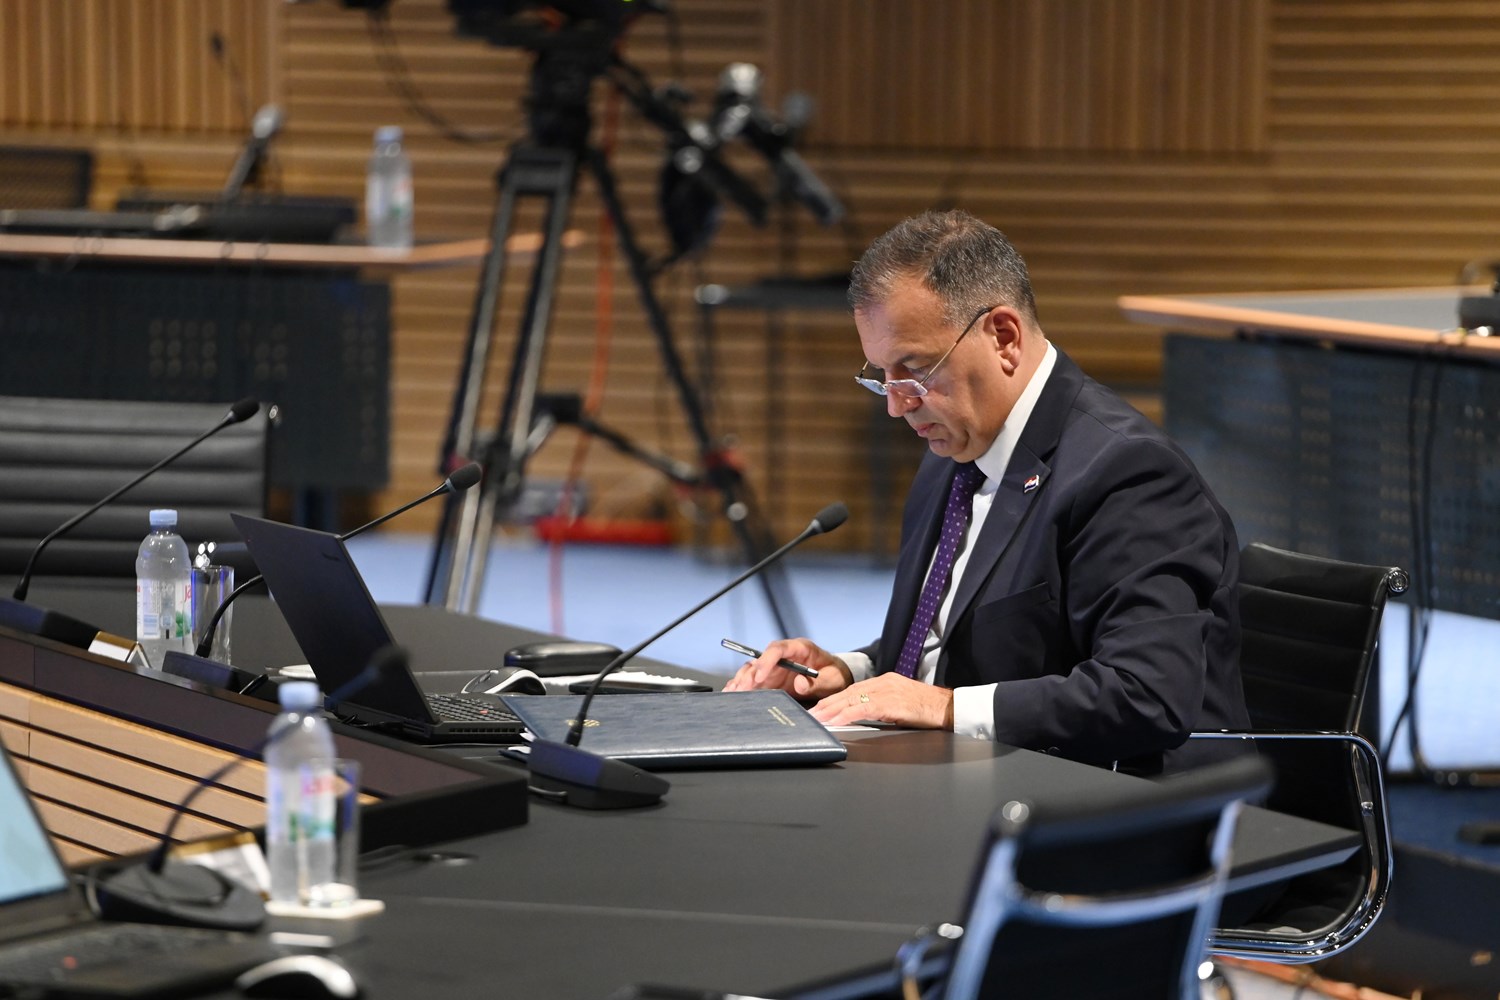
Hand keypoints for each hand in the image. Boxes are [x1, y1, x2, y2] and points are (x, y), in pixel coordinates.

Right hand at [722, 638, 851, 699]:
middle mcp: (784, 655)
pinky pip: (754, 679)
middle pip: (761, 659)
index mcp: (800, 648)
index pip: (778, 649)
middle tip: (742, 689)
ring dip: (743, 680)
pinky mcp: (772, 678)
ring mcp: (776, 667)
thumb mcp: (832, 680)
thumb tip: (800, 684)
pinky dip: (743, 685)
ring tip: (733, 693)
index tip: (760, 676)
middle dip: (750, 674)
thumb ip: (816, 683)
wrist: (836, 677)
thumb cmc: (834, 675)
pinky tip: (733, 693)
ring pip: (754, 669)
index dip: (767, 661)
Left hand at [809, 673, 954, 729]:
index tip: (821, 707)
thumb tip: (863, 716)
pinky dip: (846, 715)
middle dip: (828, 703)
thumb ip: (882, 706)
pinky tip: (836, 721)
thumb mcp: (900, 704)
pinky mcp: (890, 703)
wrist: (948, 708)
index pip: (854, 689)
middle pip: (849, 692)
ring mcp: (887, 691)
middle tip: (812, 713)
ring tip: (818, 718)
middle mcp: (884, 683)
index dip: (836, 698)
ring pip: (852, 699)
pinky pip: (863, 709)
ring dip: (832, 710)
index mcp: (885, 681)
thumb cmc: (927, 709)